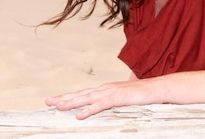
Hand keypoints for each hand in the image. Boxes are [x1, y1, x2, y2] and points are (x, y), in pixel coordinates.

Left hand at [46, 78, 162, 119]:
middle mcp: (105, 89)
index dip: (69, 97)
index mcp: (105, 89)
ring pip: (87, 98)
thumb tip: (106, 104)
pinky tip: (80, 115)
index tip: (55, 100)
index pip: (83, 93)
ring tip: (58, 106)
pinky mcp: (118, 98)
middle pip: (80, 94)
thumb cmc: (141, 94)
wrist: (156, 88)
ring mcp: (111, 92)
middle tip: (47, 102)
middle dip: (64, 98)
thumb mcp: (123, 98)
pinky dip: (89, 110)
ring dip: (72, 102)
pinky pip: (100, 105)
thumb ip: (113, 100)